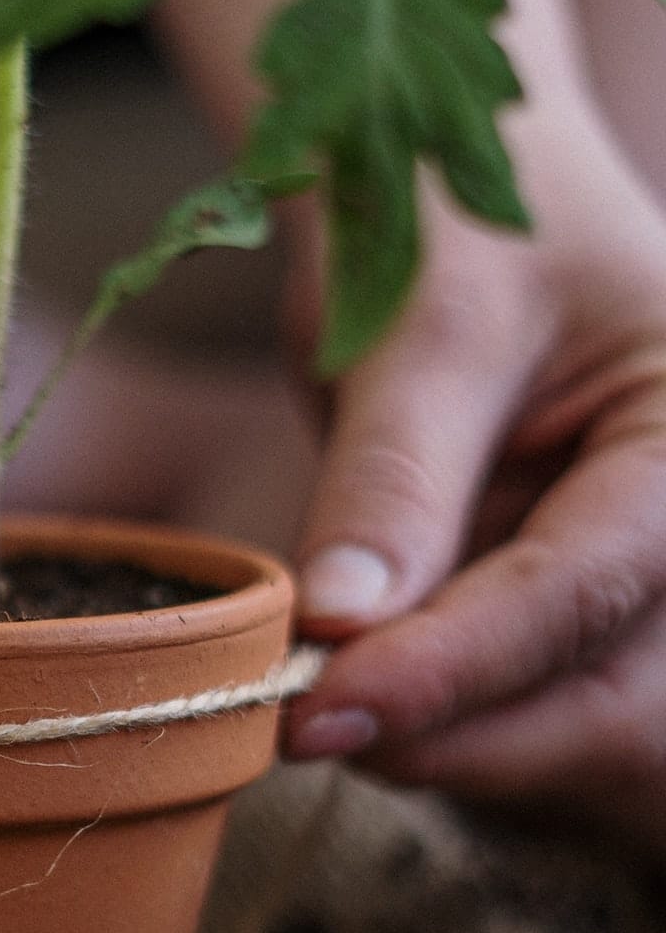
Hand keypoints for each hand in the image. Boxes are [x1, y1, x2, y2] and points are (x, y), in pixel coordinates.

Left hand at [280, 102, 665, 858]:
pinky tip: (355, 689)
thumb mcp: (419, 326)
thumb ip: (391, 479)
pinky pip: (518, 712)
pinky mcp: (561, 611)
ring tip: (319, 696)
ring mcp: (630, 583)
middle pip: (613, 711)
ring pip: (570, 738)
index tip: (323, 710)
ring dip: (446, 743)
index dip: (450, 669)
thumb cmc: (443, 213)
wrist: (435, 189)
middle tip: (301, 723)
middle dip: (458, 734)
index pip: (583, 592)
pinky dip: (434, 721)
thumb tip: (338, 627)